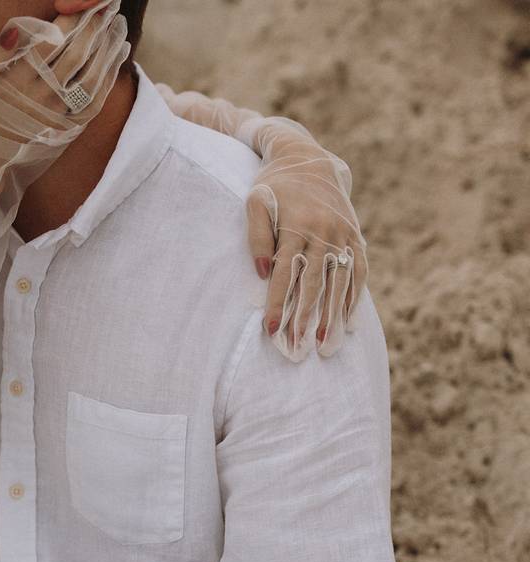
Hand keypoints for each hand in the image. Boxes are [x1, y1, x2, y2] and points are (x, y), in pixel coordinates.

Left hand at [157, 88, 367, 361]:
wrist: (308, 158)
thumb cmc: (272, 185)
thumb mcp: (255, 201)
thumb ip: (256, 236)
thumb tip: (264, 274)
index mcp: (295, 225)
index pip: (285, 274)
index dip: (279, 304)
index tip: (272, 331)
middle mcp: (323, 231)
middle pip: (314, 284)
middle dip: (305, 319)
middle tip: (298, 350)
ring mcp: (343, 234)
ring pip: (339, 283)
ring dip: (332, 317)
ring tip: (325, 346)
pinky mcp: (356, 235)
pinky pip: (359, 272)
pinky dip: (354, 298)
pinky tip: (348, 323)